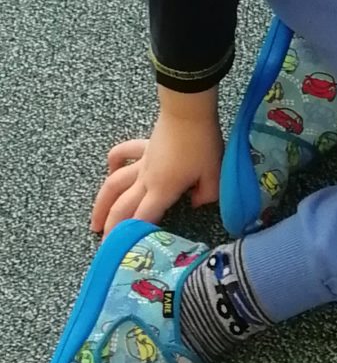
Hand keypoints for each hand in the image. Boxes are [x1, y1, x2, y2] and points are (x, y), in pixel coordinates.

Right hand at [92, 91, 224, 236]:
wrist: (189, 112)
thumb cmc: (203, 144)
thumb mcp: (214, 175)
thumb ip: (207, 196)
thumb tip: (194, 203)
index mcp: (162, 190)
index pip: (143, 218)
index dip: (133, 234)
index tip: (127, 250)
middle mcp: (145, 180)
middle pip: (122, 207)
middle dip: (111, 228)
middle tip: (104, 245)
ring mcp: (141, 163)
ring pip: (112, 185)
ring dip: (101, 204)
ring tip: (94, 221)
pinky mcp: (142, 148)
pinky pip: (121, 155)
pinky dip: (113, 163)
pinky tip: (110, 170)